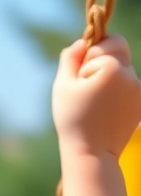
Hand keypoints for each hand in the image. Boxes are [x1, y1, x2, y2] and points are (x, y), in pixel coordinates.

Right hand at [52, 35, 140, 158]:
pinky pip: (129, 83)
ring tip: (97, 100)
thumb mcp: (63, 85)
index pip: (101, 45)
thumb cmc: (73, 119)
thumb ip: (71, 57)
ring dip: (110, 75)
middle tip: (88, 83)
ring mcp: (139, 89)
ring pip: (124, 66)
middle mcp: (131, 75)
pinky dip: (117, 89)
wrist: (92, 153)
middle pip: (120, 48)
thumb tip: (83, 41)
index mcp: (112, 68)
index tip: (80, 81)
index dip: (87, 60)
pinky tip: (106, 107)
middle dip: (103, 58)